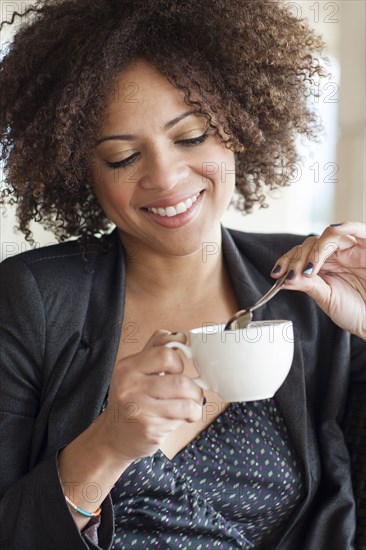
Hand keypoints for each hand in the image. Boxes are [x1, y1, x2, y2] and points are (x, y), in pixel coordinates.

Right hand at [97, 330, 203, 461]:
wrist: (112, 437)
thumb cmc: (131, 400)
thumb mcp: (137, 371)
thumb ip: (156, 349)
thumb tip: (180, 336)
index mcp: (127, 367)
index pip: (166, 353)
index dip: (178, 362)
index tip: (177, 371)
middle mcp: (129, 386)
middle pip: (180, 379)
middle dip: (193, 388)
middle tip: (188, 393)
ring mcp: (138, 408)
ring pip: (186, 400)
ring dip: (195, 404)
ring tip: (188, 407)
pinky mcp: (148, 428)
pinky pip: (183, 417)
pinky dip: (189, 417)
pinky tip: (179, 418)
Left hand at [271, 221, 365, 339]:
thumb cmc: (355, 311)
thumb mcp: (327, 298)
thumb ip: (308, 285)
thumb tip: (284, 278)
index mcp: (324, 266)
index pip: (300, 254)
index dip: (286, 261)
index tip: (276, 274)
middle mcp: (336, 255)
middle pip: (310, 244)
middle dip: (297, 260)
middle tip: (293, 276)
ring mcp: (352, 250)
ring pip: (328, 236)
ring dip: (315, 251)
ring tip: (309, 269)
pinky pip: (358, 230)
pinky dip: (347, 226)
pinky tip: (335, 228)